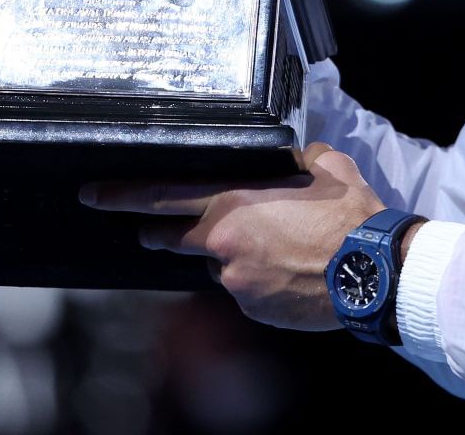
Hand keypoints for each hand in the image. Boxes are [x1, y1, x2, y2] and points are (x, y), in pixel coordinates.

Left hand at [79, 143, 384, 330]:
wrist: (372, 271)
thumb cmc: (348, 213)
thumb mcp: (321, 164)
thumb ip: (292, 159)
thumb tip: (287, 155)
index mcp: (232, 204)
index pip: (160, 197)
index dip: (120, 195)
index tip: (92, 195)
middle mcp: (223, 245)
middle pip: (172, 237)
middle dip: (161, 232)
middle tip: (157, 229)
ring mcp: (235, 281)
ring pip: (218, 264)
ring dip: (231, 255)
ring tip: (272, 247)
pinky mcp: (253, 309)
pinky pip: (245, 289)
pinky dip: (257, 278)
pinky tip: (287, 270)